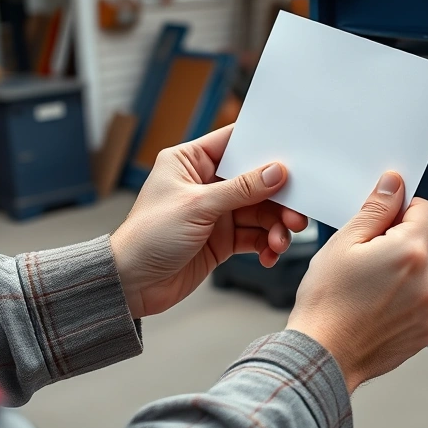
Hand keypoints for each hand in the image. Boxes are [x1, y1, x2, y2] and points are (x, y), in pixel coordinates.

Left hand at [111, 125, 307, 318]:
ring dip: (275, 227)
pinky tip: (269, 255)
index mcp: (190, 161)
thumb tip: (276, 171)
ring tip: (281, 242)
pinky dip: (266, 244)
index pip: (234, 143)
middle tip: (296, 214)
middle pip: (256, 182)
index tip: (293, 156)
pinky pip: (255, 236)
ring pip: (260, 211)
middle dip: (279, 199)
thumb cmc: (148, 237)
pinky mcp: (222, 239)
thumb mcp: (197, 206)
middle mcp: (206, 183)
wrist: (131, 285)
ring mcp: (216, 212)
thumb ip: (241, 189)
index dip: (264, 147)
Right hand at [286, 173, 427, 393]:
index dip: (406, 211)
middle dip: (400, 247)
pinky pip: (424, 302)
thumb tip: (394, 185)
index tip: (387, 222)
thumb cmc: (327, 303)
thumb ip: (376, 209)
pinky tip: (379, 309)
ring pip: (423, 274)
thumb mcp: (343, 243)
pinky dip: (407, 302)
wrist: (324, 355)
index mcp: (410, 251)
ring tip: (370, 291)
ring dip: (405, 276)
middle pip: (423, 244)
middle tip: (367, 263)